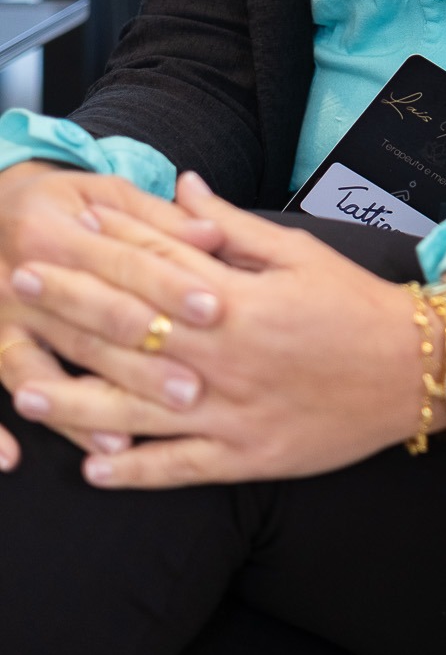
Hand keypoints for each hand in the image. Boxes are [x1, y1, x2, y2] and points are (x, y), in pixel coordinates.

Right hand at [0, 159, 225, 472]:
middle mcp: (17, 280)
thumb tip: (212, 235)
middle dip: (139, 361)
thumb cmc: (64, 204)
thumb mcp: (106, 194)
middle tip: (190, 391)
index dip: (170, 286)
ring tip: (124, 440)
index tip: (215, 309)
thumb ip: (159, 219)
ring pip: (38, 369)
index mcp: (53, 232)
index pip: (122, 264)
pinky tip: (14, 460)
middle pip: (87, 326)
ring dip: (79, 409)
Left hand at [3, 174, 445, 487]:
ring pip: (140, 408)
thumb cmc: (356, 305)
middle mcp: (226, 356)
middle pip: (130, 331)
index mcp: (238, 300)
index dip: (101, 249)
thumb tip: (182, 188)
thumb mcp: (298, 253)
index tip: (57, 232)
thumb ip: (231, 227)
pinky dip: (137, 471)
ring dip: (78, 398)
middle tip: (18, 286)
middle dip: (68, 309)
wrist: (417, 369)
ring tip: (25, 388)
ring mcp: (233, 412)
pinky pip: (182, 469)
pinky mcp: (249, 456)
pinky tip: (93, 468)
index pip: (153, 268)